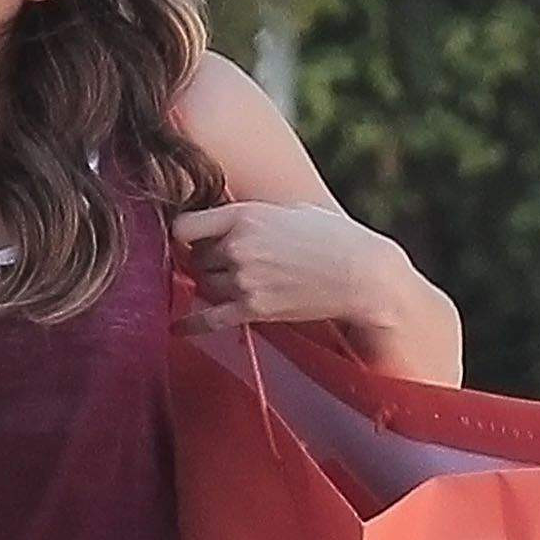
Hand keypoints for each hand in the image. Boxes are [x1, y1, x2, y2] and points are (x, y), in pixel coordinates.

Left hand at [172, 199, 404, 341]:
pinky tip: (177, 329)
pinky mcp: (254, 309)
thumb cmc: (334, 237)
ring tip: (233, 283)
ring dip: (211, 285)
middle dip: (206, 261)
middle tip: (227, 263)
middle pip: (195, 258)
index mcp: (244, 215)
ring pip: (203, 285)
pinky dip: (190, 326)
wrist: (362, 274)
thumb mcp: (289, 210)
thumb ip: (252, 214)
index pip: (186, 226)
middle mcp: (238, 246)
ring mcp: (244, 279)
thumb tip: (230, 220)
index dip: (186, 234)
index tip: (193, 239)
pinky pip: (209, 319)